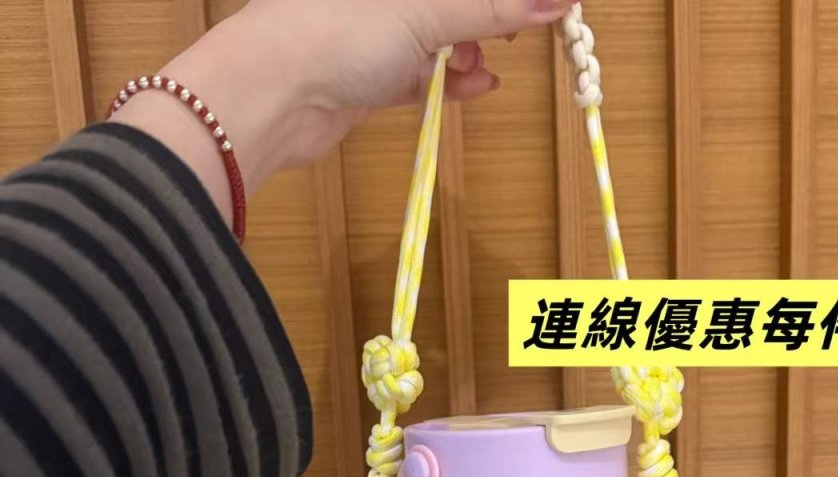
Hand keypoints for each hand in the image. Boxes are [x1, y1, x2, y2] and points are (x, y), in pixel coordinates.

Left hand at [112, 0, 572, 212]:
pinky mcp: (370, 76)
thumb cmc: (335, 31)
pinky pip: (423, 74)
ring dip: (469, 52)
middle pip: (453, 2)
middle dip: (489, 15)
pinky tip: (478, 86)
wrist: (271, 96)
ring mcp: (374, 32)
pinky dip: (451, 81)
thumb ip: (492, 7)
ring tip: (480, 66)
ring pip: (440, 37)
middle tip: (526, 27)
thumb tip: (557, 1)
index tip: (552, 4)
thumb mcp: (427, 12)